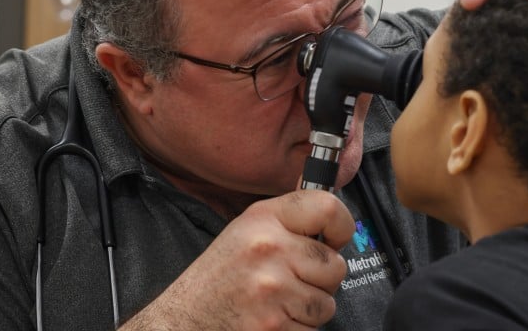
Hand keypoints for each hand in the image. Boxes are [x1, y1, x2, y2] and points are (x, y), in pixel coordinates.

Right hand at [122, 190, 354, 330]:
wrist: (184, 319)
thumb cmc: (218, 278)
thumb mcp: (247, 231)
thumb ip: (288, 221)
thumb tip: (333, 213)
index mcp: (264, 218)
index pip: (329, 207)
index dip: (342, 227)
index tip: (335, 240)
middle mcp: (269, 247)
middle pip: (335, 264)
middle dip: (322, 280)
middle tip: (292, 282)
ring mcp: (272, 286)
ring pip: (327, 302)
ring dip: (309, 309)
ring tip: (279, 302)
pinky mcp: (273, 322)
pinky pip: (312, 329)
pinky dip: (296, 330)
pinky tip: (272, 319)